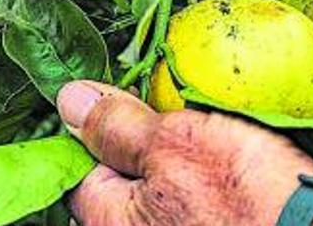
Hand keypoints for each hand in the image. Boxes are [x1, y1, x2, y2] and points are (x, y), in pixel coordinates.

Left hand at [57, 81, 312, 225]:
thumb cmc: (243, 194)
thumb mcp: (177, 142)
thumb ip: (118, 125)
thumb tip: (69, 98)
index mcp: (111, 224)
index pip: (81, 171)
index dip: (103, 131)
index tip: (133, 106)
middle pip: (124, 188)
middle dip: (144, 152)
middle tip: (183, 121)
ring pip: (165, 198)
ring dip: (183, 168)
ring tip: (216, 141)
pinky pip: (200, 210)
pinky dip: (211, 186)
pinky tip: (238, 167)